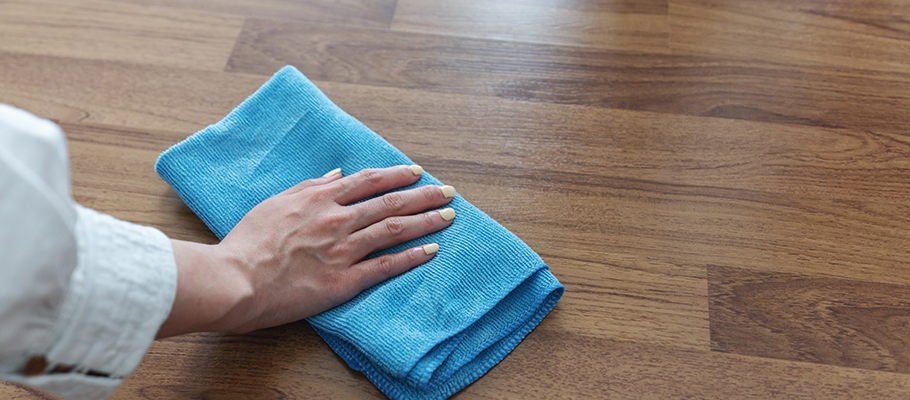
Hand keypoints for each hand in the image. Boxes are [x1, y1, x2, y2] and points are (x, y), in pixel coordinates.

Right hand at [157, 165, 454, 337]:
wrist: (234, 279)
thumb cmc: (248, 242)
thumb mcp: (275, 203)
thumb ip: (309, 187)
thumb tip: (336, 175)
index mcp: (319, 199)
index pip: (367, 181)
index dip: (396, 175)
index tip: (416, 172)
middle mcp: (337, 219)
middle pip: (390, 202)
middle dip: (423, 195)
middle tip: (448, 192)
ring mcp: (343, 249)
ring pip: (394, 229)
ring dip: (426, 221)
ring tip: (448, 216)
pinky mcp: (344, 280)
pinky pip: (386, 266)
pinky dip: (412, 257)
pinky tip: (432, 251)